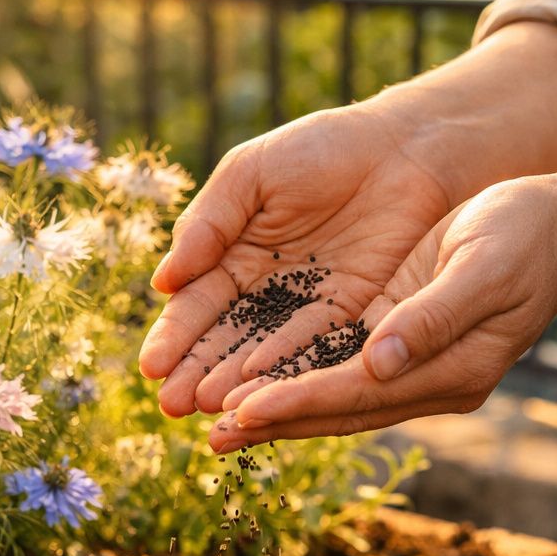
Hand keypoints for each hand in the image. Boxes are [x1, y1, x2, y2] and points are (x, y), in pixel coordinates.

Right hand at [138, 100, 453, 416]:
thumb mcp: (250, 175)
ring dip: (233, 382)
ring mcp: (306, 306)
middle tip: (172, 406)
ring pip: (262, 352)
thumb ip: (208, 224)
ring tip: (207, 408)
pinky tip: (258, 388)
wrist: (404, 147)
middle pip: (223, 339)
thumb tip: (163, 282)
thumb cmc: (320, 148)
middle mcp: (264, 290)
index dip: (175, 336)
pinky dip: (285, 367)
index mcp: (232, 254)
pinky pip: (312, 345)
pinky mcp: (351, 314)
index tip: (152, 367)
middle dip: (196, 372)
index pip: (196, 304)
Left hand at [209, 176, 556, 450]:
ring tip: (218, 427)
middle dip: (275, 423)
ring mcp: (416, 369)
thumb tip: (378, 361)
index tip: (245, 411)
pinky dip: (296, 384)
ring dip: (278, 414)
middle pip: (340, 411)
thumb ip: (433, 317)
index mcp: (454, 370)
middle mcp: (429, 381)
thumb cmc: (526, 236)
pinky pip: (340, 374)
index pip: (360, 394)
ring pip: (335, 400)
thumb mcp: (484, 266)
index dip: (300, 402)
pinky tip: (254, 390)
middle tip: (211, 436)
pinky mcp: (401, 346)